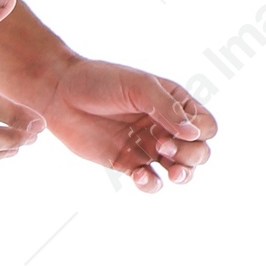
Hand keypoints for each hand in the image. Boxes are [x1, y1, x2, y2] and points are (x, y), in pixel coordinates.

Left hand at [34, 54, 216, 191]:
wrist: (59, 94)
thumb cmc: (99, 81)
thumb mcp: (138, 86)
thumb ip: (166, 108)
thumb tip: (193, 133)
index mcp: (173, 103)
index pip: (205, 125)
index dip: (200, 133)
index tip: (177, 131)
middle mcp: (164, 126)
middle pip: (199, 151)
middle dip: (192, 155)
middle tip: (165, 148)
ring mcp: (147, 146)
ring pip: (180, 170)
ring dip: (182, 175)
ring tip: (171, 173)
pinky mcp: (127, 163)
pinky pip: (150, 181)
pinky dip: (151, 184)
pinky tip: (141, 177)